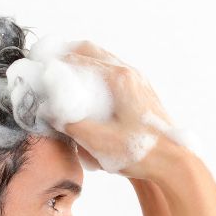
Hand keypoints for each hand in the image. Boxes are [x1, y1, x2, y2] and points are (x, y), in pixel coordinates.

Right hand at [56, 41, 179, 178]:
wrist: (174, 164)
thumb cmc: (142, 152)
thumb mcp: (97, 141)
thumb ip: (70, 124)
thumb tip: (51, 114)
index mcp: (118, 79)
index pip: (78, 58)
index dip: (55, 64)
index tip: (41, 72)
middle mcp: (130, 75)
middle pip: (92, 51)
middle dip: (67, 56)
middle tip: (49, 67)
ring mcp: (139, 83)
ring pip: (104, 61)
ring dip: (83, 65)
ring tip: (65, 80)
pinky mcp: (143, 95)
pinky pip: (115, 76)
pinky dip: (97, 77)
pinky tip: (90, 96)